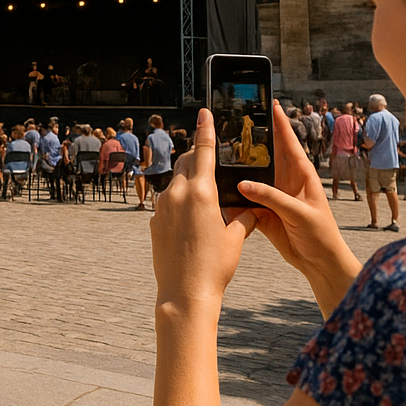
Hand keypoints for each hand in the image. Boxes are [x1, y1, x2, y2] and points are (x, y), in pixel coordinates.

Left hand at [151, 109, 256, 308]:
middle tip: (211, 158)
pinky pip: (169, 202)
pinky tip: (192, 220)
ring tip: (206, 197)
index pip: (204, 151)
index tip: (204, 112)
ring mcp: (163, 207)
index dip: (205, 129)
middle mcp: (179, 194)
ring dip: (189, 182)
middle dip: (198, 157)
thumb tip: (251, 208)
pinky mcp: (154, 221)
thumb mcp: (236, 238)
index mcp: (202, 193)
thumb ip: (243, 216)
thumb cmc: (216, 266)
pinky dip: (181, 202)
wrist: (185, 292)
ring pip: (177, 182)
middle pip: (187, 162)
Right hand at [228, 101, 359, 315]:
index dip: (280, 122)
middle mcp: (286, 182)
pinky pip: (244, 200)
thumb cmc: (321, 235)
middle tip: (236, 122)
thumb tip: (244, 185)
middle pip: (266, 155)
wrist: (319, 263)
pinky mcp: (263, 213)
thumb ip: (272, 198)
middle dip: (253, 139)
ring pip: (252, 177)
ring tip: (222, 152)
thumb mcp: (299, 213)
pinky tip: (221, 189)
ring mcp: (273, 196)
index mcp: (302, 175)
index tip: (270, 103)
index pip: (289, 142)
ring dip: (240, 168)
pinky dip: (233, 197)